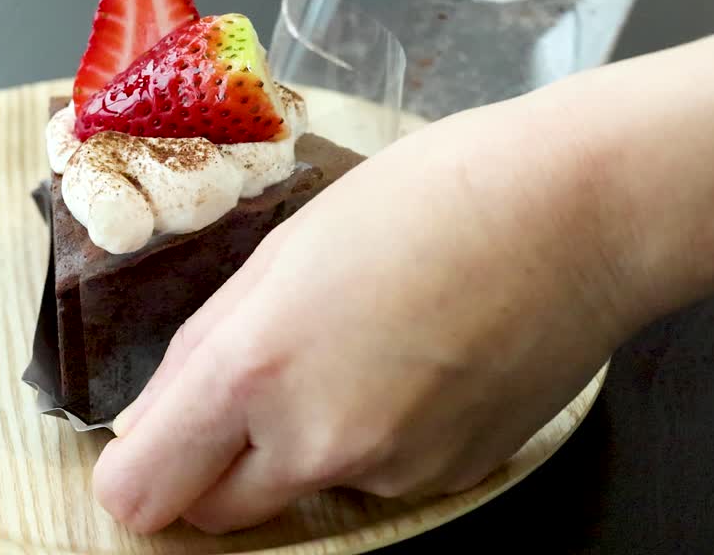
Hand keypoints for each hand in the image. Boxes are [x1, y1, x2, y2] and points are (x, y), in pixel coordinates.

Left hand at [91, 97, 636, 533]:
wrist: (577, 212)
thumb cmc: (427, 199)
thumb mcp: (283, 250)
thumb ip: (209, 345)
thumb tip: (165, 415)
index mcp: (253, 368)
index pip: (142, 489)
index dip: (137, 471)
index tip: (150, 447)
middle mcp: (315, 442)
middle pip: (213, 514)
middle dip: (210, 469)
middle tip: (241, 397)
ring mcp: (389, 471)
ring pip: (301, 491)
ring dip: (301, 447)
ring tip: (357, 349)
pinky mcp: (449, 479)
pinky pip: (378, 478)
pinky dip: (376, 440)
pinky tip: (413, 364)